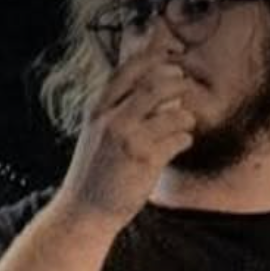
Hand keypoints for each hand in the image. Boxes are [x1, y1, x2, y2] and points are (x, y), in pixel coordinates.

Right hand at [57, 35, 195, 228]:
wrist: (83, 212)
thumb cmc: (95, 170)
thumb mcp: (96, 131)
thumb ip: (116, 108)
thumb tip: (151, 85)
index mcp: (98, 110)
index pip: (126, 71)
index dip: (151, 59)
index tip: (168, 58)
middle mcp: (111, 120)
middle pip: (153, 85)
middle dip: (175, 81)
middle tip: (184, 84)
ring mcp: (128, 140)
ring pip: (170, 113)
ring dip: (184, 115)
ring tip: (186, 121)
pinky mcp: (145, 161)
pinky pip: (176, 140)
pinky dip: (184, 138)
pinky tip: (182, 141)